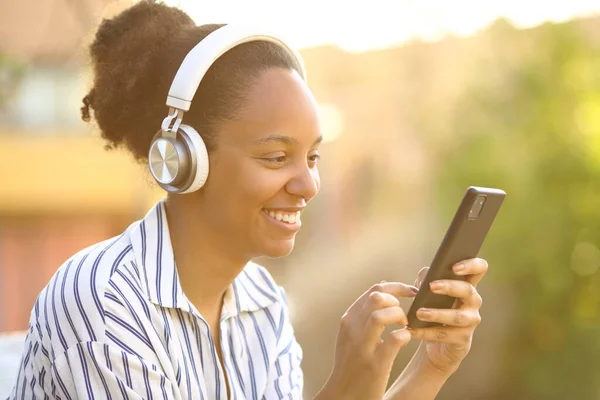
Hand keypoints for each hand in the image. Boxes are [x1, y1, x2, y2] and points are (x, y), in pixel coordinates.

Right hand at [321, 281, 418, 399]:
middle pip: (377, 296)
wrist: (344, 394)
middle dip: (398, 299)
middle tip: (405, 313)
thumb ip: (364, 312)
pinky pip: (394, 339)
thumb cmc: (352, 363)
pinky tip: (405, 339)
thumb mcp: (352, 333)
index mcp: (349, 319)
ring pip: (381, 314)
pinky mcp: (375, 363)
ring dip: (399, 316)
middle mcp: (353, 328)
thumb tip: (382, 286)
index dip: (397, 288)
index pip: (374, 290)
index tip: (411, 293)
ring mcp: (363, 346)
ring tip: (404, 326)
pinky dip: (404, 335)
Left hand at [408, 258, 487, 373]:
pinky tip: (412, 330)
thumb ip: (426, 279)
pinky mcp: (463, 339)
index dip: (471, 265)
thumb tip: (426, 274)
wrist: (437, 344)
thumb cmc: (434, 309)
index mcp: (466, 285)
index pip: (479, 269)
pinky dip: (426, 332)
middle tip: (431, 286)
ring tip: (419, 313)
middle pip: (468, 290)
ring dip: (437, 313)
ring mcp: (470, 321)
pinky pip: (445, 334)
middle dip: (450, 287)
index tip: (454, 267)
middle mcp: (473, 302)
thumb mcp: (427, 292)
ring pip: (457, 316)